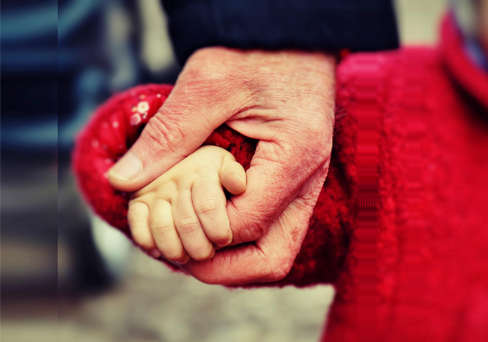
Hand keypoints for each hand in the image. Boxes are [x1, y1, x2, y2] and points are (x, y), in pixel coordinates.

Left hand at [108, 48, 335, 283]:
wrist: (293, 36)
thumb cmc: (257, 52)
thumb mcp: (208, 83)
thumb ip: (168, 135)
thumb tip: (123, 180)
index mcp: (295, 156)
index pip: (246, 223)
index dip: (201, 232)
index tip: (164, 220)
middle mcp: (310, 179)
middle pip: (273, 257)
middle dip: (221, 269)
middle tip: (179, 257)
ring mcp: (308, 183)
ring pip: (277, 249)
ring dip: (232, 260)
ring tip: (189, 243)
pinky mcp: (298, 180)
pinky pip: (275, 228)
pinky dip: (240, 238)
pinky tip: (208, 222)